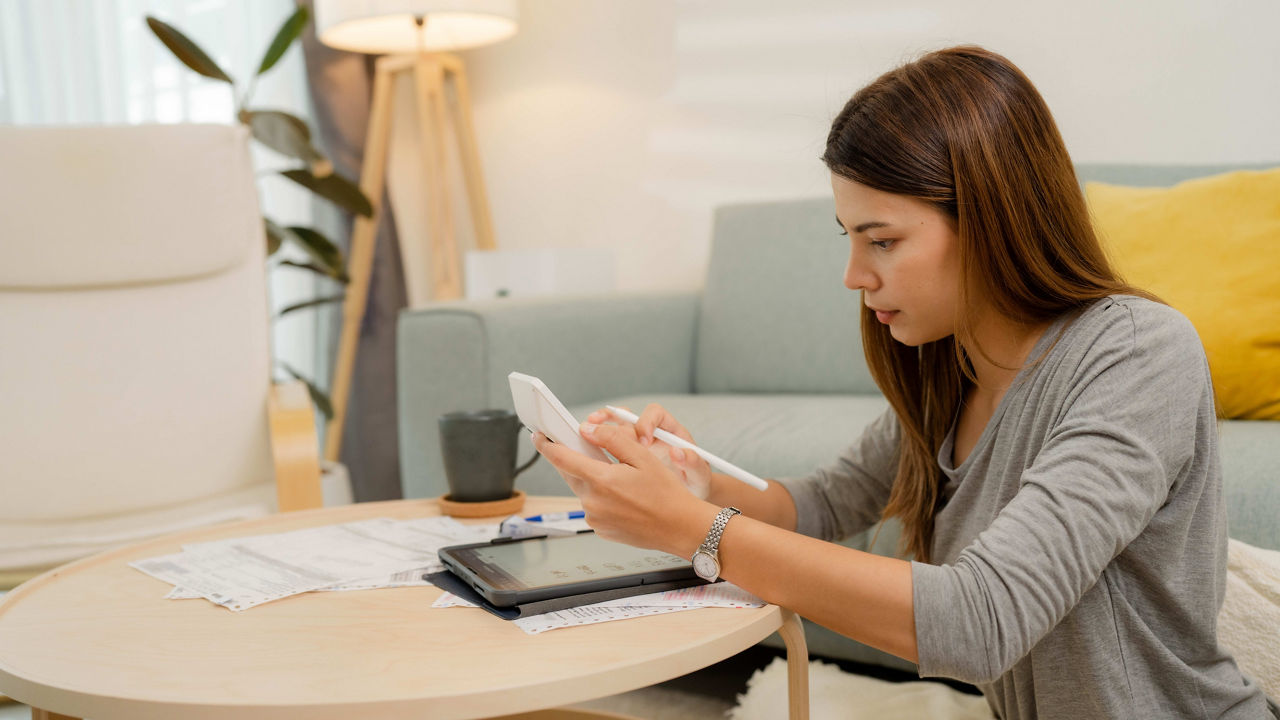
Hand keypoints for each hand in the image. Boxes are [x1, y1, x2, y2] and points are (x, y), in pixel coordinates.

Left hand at [531, 421, 715, 554]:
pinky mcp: (601, 530)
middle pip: (571, 474)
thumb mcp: (643, 457)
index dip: (547, 445)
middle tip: (588, 451)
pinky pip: (593, 507)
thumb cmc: (666, 493)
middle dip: (575, 460)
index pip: (562, 458)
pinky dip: (601, 497)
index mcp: (600, 480)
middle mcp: (592, 502)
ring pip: (583, 490)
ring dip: (593, 480)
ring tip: (621, 479)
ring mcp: (595, 519)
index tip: (538, 436)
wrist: (680, 528)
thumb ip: (612, 439)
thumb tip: (586, 430)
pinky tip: (623, 497)